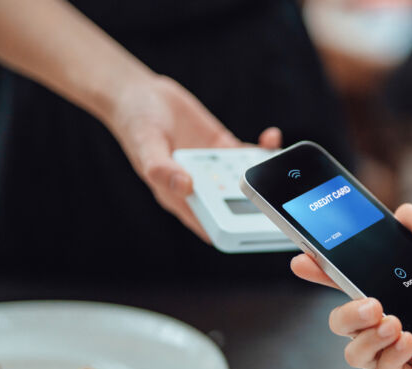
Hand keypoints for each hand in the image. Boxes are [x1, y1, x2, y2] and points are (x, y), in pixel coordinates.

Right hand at [104, 75, 281, 242]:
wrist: (140, 93)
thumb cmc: (134, 123)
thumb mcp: (145, 145)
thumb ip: (161, 168)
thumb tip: (185, 185)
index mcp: (178, 196)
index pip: (209, 224)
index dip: (232, 233)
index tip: (254, 230)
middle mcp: (199, 186)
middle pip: (234, 205)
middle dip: (256, 204)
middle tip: (276, 195)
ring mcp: (213, 168)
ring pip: (246, 180)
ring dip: (263, 175)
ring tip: (277, 164)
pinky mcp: (222, 148)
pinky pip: (247, 154)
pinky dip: (261, 150)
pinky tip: (271, 139)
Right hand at [291, 203, 411, 368]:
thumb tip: (406, 214)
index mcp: (398, 295)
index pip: (350, 283)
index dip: (322, 272)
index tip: (305, 260)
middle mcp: (391, 324)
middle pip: (341, 320)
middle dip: (345, 311)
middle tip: (371, 303)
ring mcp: (398, 353)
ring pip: (353, 350)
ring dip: (364, 336)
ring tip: (391, 323)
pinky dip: (389, 354)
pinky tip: (408, 341)